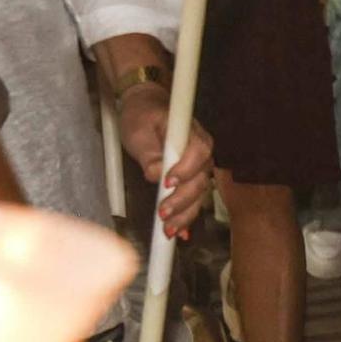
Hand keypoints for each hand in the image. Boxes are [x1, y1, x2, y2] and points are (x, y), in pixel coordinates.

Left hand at [116, 85, 214, 238]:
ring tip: (168, 230)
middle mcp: (201, 150)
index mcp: (190, 132)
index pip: (199, 151)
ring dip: (185, 214)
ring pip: (199, 194)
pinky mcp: (192, 177)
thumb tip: (154, 173)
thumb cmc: (142, 115)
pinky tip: (180, 233)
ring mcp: (199, 166)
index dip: (187, 169)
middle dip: (182, 200)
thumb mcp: (138, 129)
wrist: (146, 108)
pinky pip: (194, 199)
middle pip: (200, 179)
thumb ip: (148, 152)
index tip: (167, 182)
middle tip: (162, 213)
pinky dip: (187, 217)